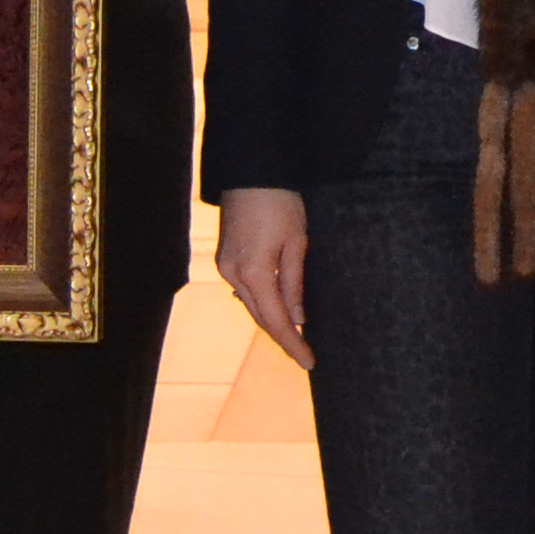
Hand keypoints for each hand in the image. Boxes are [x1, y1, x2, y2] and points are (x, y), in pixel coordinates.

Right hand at [216, 185, 310, 367]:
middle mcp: (233, 274)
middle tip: (305, 355)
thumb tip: (297, 319)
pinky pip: (245, 290)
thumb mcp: (296, 242)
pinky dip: (262, 303)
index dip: (293, 344)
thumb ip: (294, 283)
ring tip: (296, 338)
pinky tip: (277, 310)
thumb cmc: (279, 201)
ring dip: (272, 321)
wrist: (250, 171)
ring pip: (252, 305)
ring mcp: (225, 266)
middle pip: (260, 317)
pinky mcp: (224, 258)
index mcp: (253, 272)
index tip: (310, 363)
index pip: (277, 321)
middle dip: (283, 337)